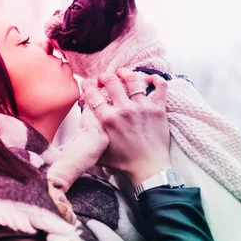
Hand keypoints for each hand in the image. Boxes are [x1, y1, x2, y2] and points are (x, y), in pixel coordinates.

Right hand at [84, 68, 170, 184]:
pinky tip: (149, 79)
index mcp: (108, 119)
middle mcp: (124, 110)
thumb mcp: (100, 152)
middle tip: (104, 79)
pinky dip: (156, 79)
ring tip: (122, 73)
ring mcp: (142, 107)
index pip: (93, 95)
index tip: (89, 86)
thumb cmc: (124, 162)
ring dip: (125, 73)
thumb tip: (80, 134)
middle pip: (111, 81)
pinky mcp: (158, 109)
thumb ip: (90, 140)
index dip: (88, 87)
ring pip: (133, 79)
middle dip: (105, 77)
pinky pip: (160, 86)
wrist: (149, 167)